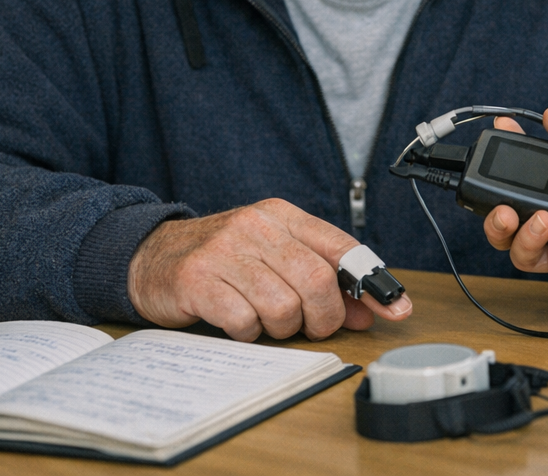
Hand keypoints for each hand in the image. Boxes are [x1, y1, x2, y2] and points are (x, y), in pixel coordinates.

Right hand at [127, 197, 412, 341]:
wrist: (149, 256)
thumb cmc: (223, 260)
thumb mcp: (273, 257)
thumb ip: (320, 279)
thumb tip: (364, 311)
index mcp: (282, 215)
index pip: (342, 247)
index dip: (374, 282)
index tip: (398, 309)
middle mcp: (257, 226)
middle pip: (317, 282)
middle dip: (324, 317)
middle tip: (312, 328)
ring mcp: (226, 251)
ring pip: (283, 306)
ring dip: (283, 328)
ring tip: (267, 322)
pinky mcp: (198, 279)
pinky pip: (245, 321)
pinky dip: (248, 333)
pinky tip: (238, 323)